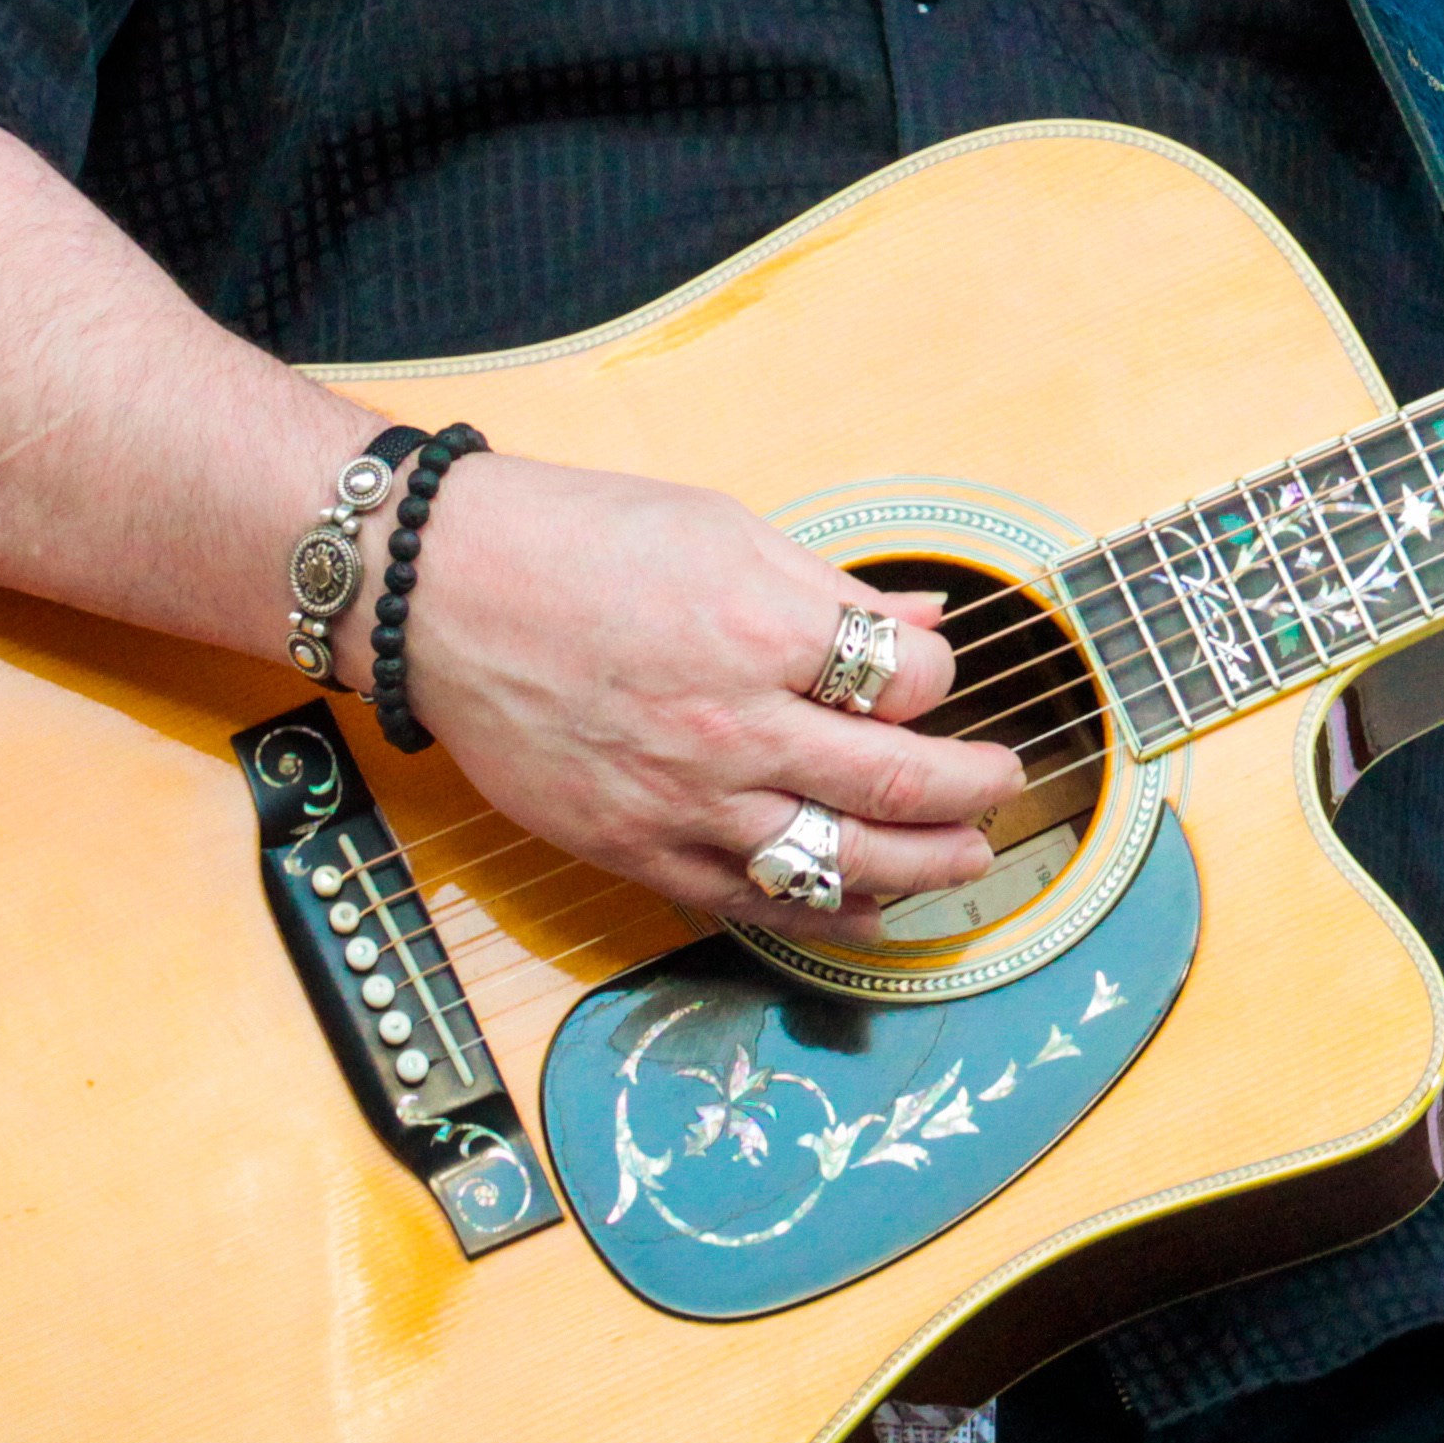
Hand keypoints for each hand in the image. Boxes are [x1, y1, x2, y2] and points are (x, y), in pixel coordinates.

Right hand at [395, 455, 1025, 946]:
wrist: (439, 591)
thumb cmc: (574, 541)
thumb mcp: (724, 529)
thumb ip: (831, 588)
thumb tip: (925, 614)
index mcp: (765, 631)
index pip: (911, 676)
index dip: (943, 674)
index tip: (937, 670)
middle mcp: (735, 728)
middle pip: (900, 782)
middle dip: (972, 790)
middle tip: (1005, 784)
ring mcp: (685, 801)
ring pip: (839, 861)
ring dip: (922, 867)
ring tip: (967, 859)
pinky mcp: (637, 849)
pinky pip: (753, 901)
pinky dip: (826, 913)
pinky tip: (870, 909)